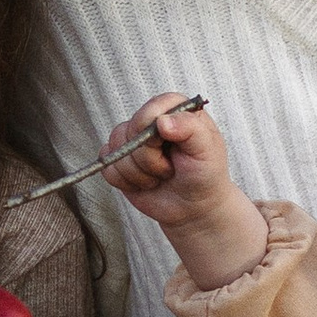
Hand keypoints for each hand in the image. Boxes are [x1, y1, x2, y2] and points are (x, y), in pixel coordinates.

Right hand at [97, 96, 267, 288]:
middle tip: (169, 171)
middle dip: (148, 159)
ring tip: (161, 179)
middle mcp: (151, 120)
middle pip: (128, 130)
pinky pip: (107, 168)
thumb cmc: (207, 179)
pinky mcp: (118, 162)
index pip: (153, 105)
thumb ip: (192, 131)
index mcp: (176, 110)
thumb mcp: (209, 154)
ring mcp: (131, 141)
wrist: (195, 211)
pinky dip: (125, 183)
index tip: (167, 146)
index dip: (153, 127)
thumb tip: (166, 122)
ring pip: (114, 151)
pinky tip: (146, 185)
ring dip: (138, 174)